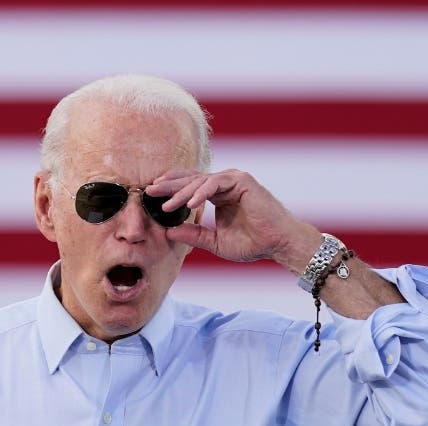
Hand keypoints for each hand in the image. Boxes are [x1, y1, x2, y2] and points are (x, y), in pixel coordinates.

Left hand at [148, 169, 318, 270]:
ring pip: (200, 181)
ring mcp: (234, 179)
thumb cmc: (253, 243)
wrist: (278, 244)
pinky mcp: (242, 180)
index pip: (190, 187)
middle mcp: (225, 184)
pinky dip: (201, 193)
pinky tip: (189, 205)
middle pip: (191, 179)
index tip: (152, 197)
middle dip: (169, 186)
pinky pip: (215, 184)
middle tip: (149, 191)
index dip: (171, 190)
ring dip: (182, 192)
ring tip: (166, 205)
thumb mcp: (215, 242)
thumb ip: (194, 235)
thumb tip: (169, 232)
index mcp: (219, 194)